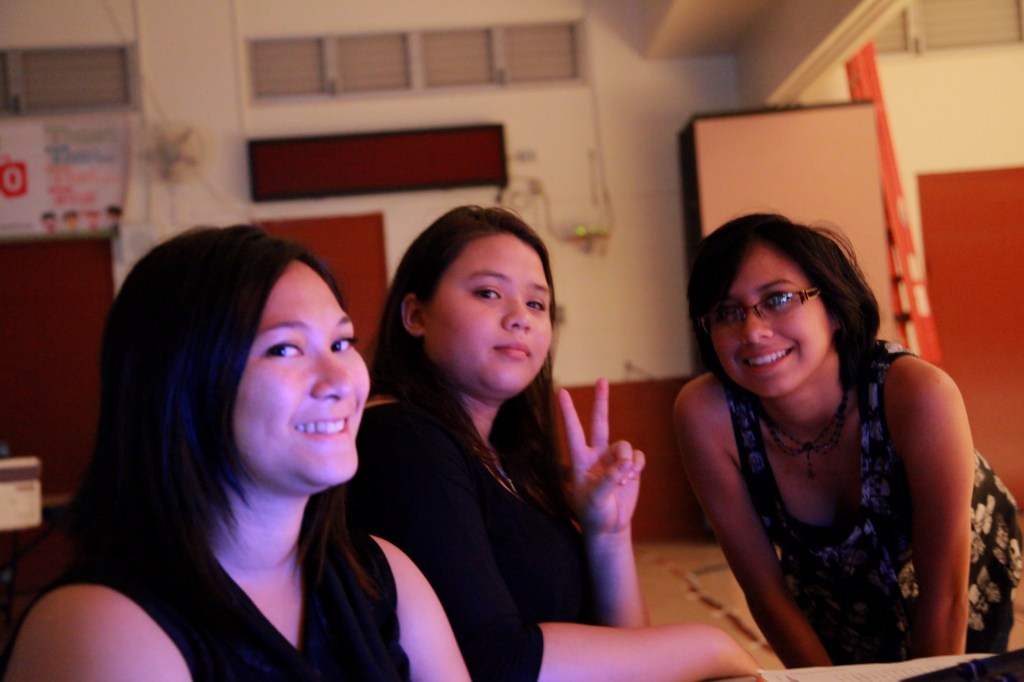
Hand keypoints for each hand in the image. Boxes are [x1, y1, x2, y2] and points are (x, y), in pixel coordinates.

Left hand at [559, 378, 644, 536]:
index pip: (573, 431)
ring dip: (627, 463)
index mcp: (580, 460)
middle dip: (601, 401)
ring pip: (624, 446)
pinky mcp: (630, 466)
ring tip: (623, 482)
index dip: (568, 412)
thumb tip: (624, 463)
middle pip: (599, 422)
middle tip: (602, 379)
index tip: (560, 391)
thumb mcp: (595, 499)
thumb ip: (608, 479)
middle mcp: (596, 454)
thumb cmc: (594, 514)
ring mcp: (613, 459)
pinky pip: (638, 457)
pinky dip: (637, 466)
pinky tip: (631, 480)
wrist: (609, 526)